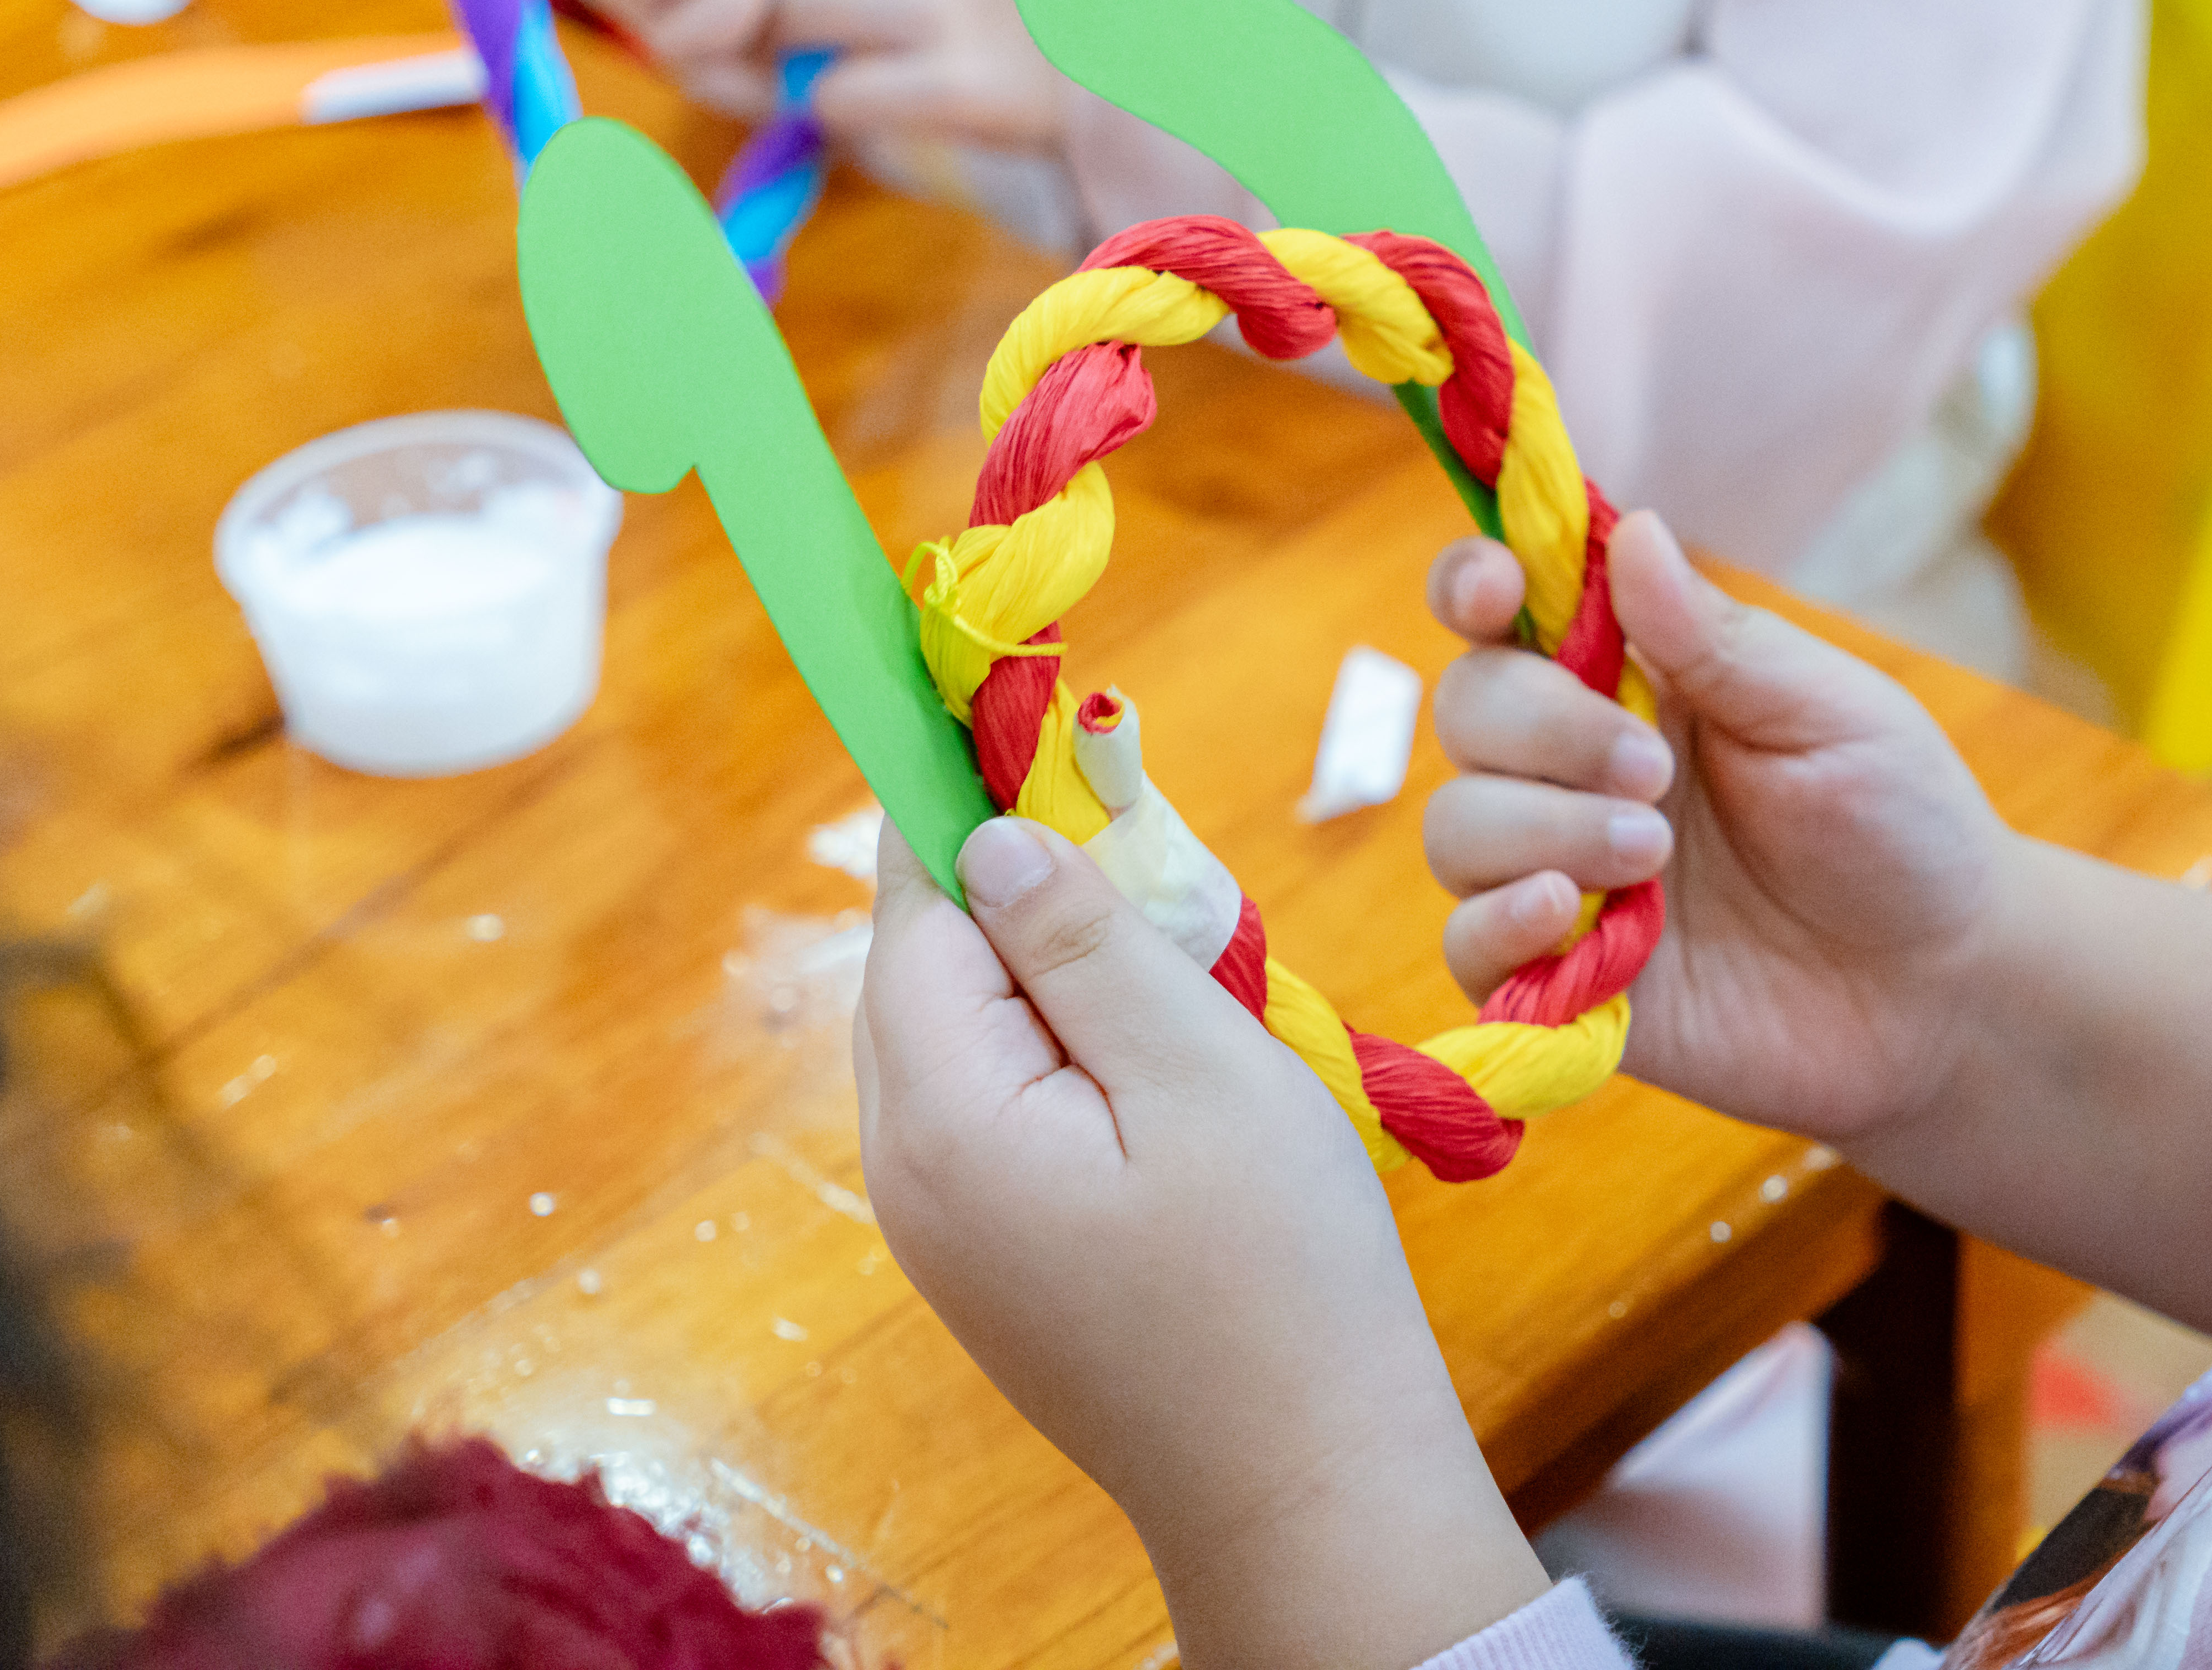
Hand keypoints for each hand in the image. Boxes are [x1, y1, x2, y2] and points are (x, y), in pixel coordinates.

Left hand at [855, 815, 1545, 1669]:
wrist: (1305, 1485)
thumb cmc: (1279, 1277)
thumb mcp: (1199, 1072)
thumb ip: (1085, 940)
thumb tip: (987, 832)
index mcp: (941, 1113)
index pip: (918, 902)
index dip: (974, 802)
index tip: (1037, 725)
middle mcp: (906, 1167)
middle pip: (930, 960)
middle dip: (1025, 886)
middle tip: (1152, 849)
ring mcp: (943, 1220)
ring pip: (966, 1026)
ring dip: (1057, 967)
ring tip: (1180, 963)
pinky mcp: (992, 1249)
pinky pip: (997, 1097)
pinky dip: (1067, 1045)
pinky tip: (1162, 1056)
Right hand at [1425, 511, 2006, 1150]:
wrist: (1943, 988)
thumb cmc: (1899, 826)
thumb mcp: (1829, 713)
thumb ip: (1717, 637)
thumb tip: (1631, 528)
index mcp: (1633, 680)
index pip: (1508, 612)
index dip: (1475, 585)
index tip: (1499, 589)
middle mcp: (1575, 770)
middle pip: (1469, 708)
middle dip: (1544, 728)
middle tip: (1655, 772)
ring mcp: (1561, 873)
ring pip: (1457, 824)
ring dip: (1543, 827)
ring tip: (1655, 856)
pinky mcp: (1561, 977)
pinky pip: (1467, 943)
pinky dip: (1496, 922)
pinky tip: (1563, 916)